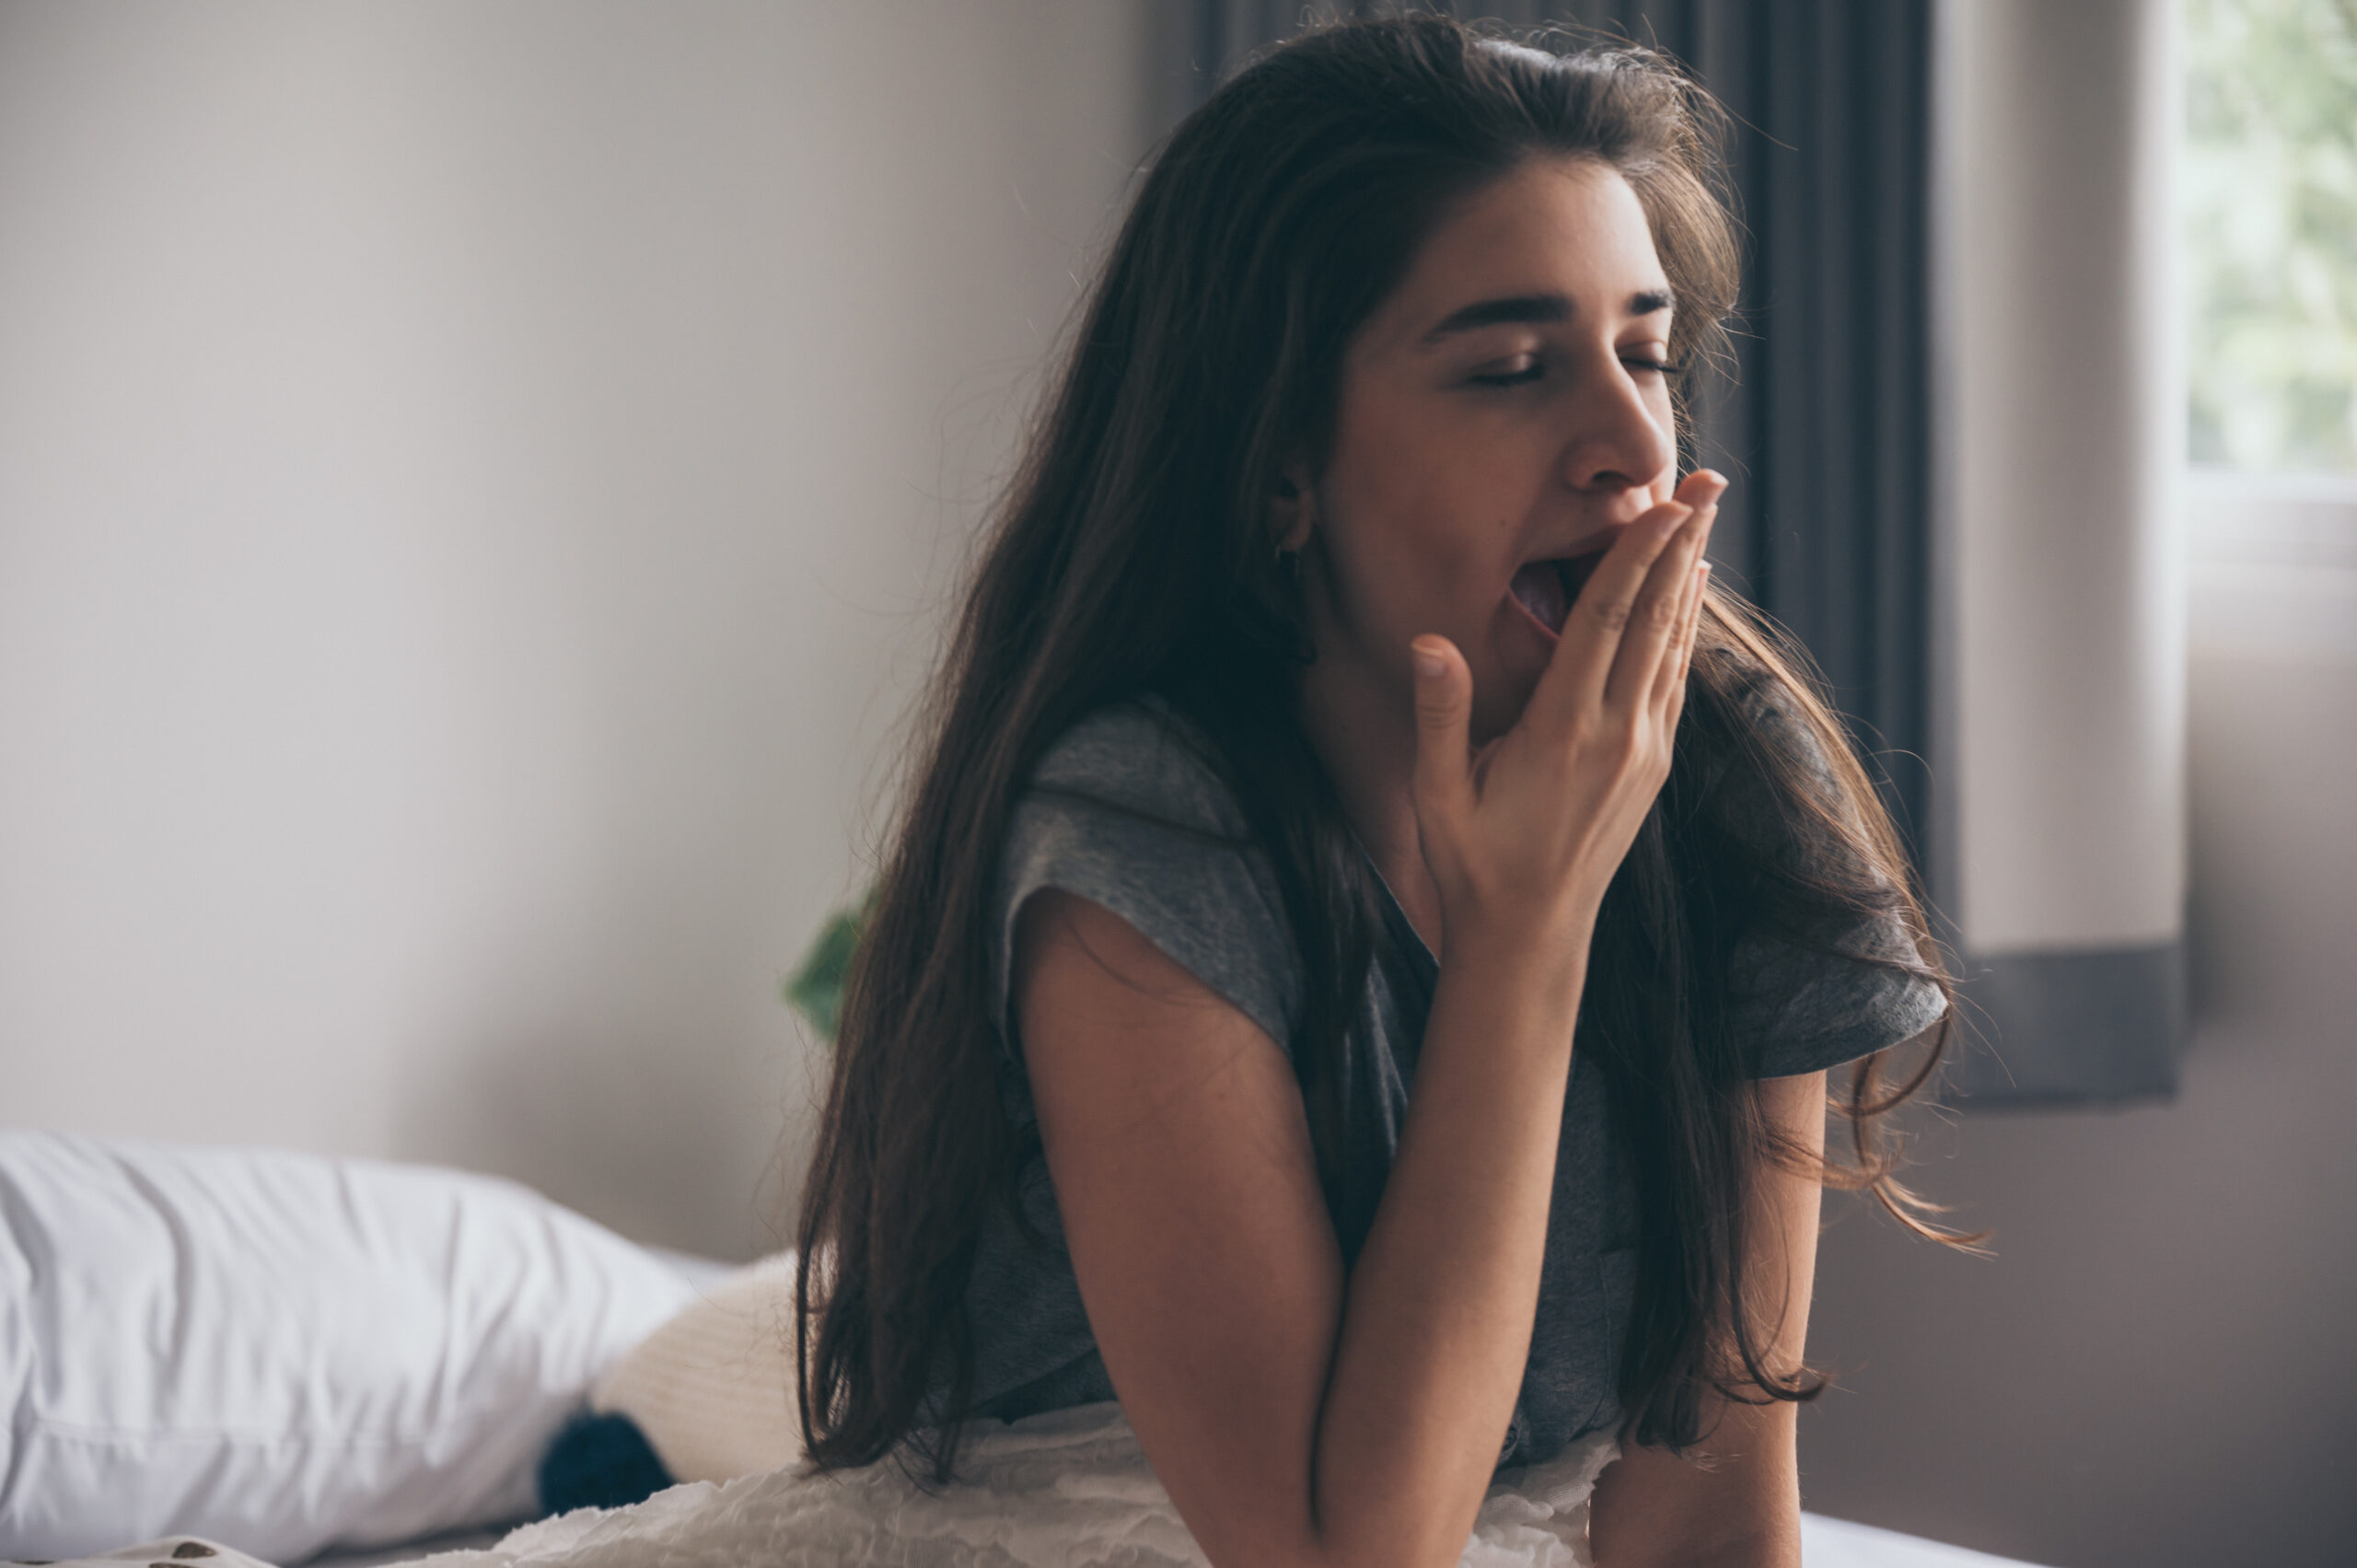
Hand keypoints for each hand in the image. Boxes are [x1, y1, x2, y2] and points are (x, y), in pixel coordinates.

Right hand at [1407, 471, 1721, 956]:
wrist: (1530, 936)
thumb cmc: (1471, 862)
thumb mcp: (1436, 792)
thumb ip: (1438, 713)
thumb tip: (1429, 642)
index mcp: (1562, 732)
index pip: (1606, 624)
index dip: (1637, 559)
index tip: (1666, 505)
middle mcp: (1616, 735)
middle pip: (1657, 620)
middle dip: (1683, 546)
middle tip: (1711, 483)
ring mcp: (1642, 751)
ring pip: (1674, 645)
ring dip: (1690, 577)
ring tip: (1708, 517)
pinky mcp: (1651, 766)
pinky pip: (1674, 679)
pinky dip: (1685, 628)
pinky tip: (1689, 596)